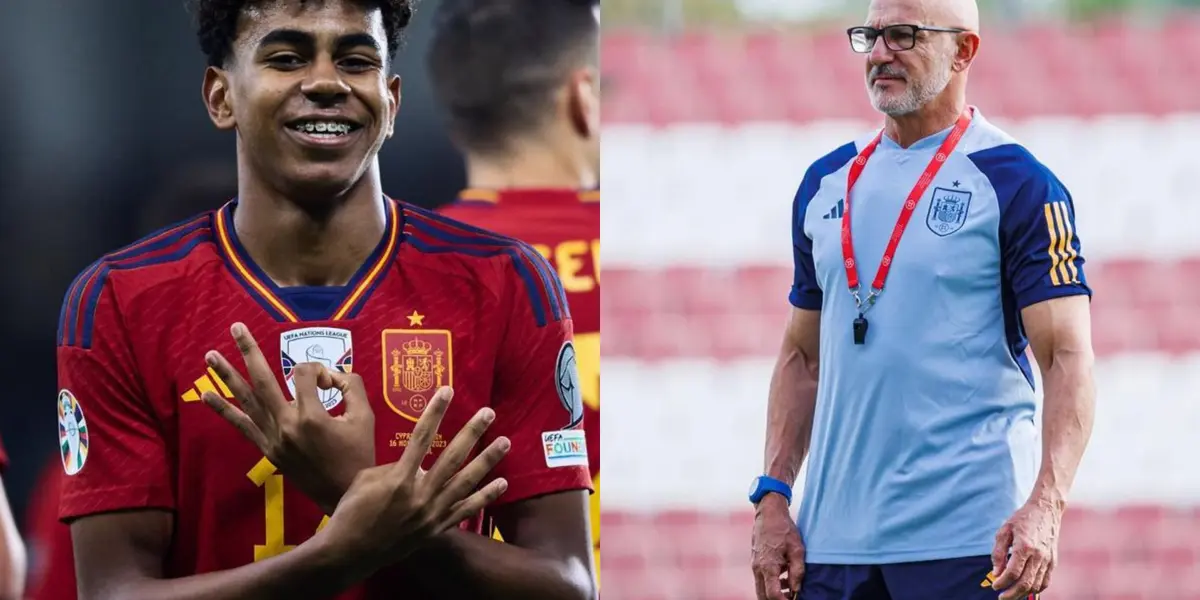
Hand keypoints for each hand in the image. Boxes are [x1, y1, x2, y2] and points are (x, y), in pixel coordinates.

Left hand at [201, 322, 374, 513]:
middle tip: (235, 327)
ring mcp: (273, 439)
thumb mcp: (365, 417)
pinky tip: (206, 395)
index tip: (334, 385)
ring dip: (227, 376)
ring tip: (209, 356)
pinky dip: (223, 410)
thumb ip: (351, 386)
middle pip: (263, 380)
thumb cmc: (359, 455)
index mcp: (311, 416)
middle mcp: (286, 425)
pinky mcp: (268, 450)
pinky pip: (242, 426)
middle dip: (249, 351)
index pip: (307, 375)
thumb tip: (332, 375)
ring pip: (246, 401)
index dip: (321, 371)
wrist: (346, 495)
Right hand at [323, 386, 509, 565]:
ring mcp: (432, 513)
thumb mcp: (366, 480)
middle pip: (452, 457)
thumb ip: (392, 467)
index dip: (435, 412)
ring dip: (487, 460)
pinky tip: (502, 483)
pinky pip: (466, 510)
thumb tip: (414, 462)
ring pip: (466, 482)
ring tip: (505, 442)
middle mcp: (421, 494)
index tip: (447, 391)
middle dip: (472, 432)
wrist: (350, 552)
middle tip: (488, 413)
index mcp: (400, 478)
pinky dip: (485, 496)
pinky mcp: (437, 528)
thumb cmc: (351, 512)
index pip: (421, 436)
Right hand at [751, 494, 804, 599]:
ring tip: (790, 588)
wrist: (769, 513)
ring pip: (761, 588)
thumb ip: (797, 572)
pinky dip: (771, 584)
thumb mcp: (797, 549)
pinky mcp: (755, 561)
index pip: (772, 595)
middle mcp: (758, 568)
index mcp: (768, 566)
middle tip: (791, 597)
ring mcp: (754, 565)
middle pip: (763, 596)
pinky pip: (761, 579)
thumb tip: (797, 590)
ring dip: (774, 593)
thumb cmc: (784, 529)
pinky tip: (784, 577)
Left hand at [990, 497, 1061, 599]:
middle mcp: (1039, 555)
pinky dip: (1035, 589)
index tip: (994, 586)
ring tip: (1011, 595)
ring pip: (1036, 585)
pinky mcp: (1053, 561)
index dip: (1002, 583)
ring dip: (1023, 594)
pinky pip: (1046, 581)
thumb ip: (998, 552)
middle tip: (1001, 597)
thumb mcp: (1004, 531)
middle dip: (1012, 594)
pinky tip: (1025, 589)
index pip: (1013, 573)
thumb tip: (996, 572)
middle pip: (1025, 583)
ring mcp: (1048, 560)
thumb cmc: (1022, 519)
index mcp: (1025, 546)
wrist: (1046, 510)